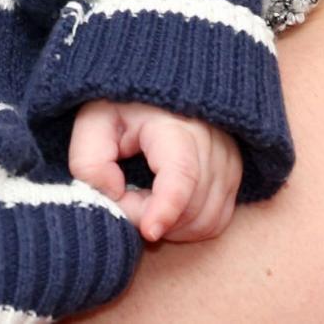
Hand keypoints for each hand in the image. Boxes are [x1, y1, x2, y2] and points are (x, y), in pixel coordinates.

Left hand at [68, 101, 241, 243]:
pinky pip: (216, 220)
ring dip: (171, 226)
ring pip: (207, 220)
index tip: (148, 232)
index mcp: (175, 125)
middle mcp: (212, 143)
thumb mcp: (93, 122)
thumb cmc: (120, 106)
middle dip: (153, 216)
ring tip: (141, 200)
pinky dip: (188, 226)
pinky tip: (163, 208)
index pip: (182, 173)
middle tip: (124, 199)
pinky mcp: (233, 176)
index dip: (166, 208)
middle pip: (192, 205)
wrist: (155, 92)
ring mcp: (228, 161)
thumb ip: (90, 160)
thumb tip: (113, 198)